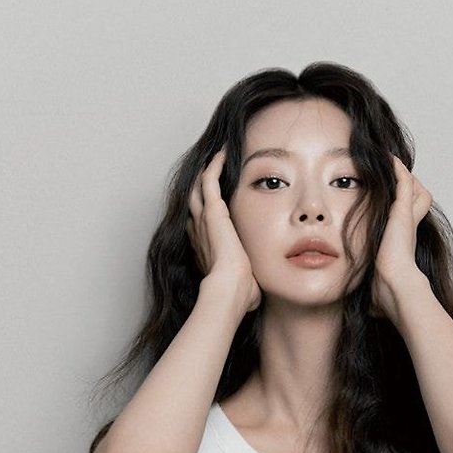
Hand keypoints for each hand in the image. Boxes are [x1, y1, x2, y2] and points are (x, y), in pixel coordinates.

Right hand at [187, 147, 261, 312]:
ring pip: (198, 188)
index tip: (215, 207)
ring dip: (206, 171)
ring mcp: (204, 220)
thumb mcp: (244, 291)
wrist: (229, 289)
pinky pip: (209, 179)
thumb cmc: (237, 296)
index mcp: (206, 250)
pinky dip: (215, 165)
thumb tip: (258, 298)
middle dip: (200, 188)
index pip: (201, 227)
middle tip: (210, 173)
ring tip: (216, 157)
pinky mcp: (212, 210)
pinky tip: (223, 153)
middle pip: (195, 203)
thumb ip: (248, 289)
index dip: (205, 216)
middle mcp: (200, 232)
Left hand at [370, 155, 432, 322]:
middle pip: (414, 197)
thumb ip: (376, 296)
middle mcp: (409, 226)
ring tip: (387, 162)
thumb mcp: (378, 293)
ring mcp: (407, 216)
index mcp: (404, 242)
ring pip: (410, 186)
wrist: (395, 287)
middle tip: (392, 178)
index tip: (392, 205)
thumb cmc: (387, 295)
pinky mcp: (403, 209)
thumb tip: (372, 313)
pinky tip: (386, 157)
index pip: (407, 217)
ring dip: (401, 176)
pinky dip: (395, 168)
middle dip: (404, 188)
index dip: (402, 209)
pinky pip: (401, 180)